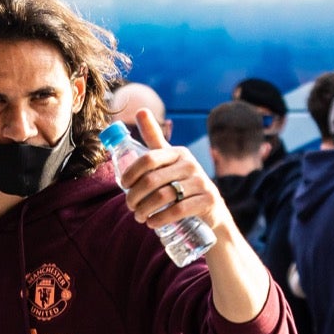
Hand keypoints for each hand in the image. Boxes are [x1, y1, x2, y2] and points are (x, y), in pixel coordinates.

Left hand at [119, 108, 235, 235]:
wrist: (210, 209)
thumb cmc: (182, 182)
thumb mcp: (169, 160)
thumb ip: (154, 138)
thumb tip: (141, 110)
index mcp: (177, 153)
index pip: (148, 159)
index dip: (131, 173)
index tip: (123, 186)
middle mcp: (190, 164)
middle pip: (152, 180)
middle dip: (135, 196)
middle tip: (130, 207)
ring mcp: (201, 182)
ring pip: (164, 196)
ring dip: (145, 210)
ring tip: (139, 218)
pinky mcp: (208, 200)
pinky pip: (179, 210)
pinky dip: (161, 219)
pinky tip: (152, 223)